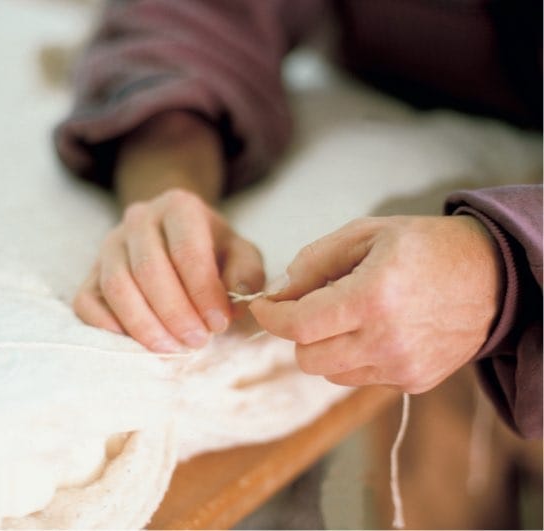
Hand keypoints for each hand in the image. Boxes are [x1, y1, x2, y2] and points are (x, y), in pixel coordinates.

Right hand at [73, 112, 263, 350]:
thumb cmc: (212, 249)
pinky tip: (134, 343)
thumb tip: (236, 299)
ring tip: (172, 348)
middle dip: (175, 313)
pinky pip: (86, 301)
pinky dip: (106, 326)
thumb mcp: (240, 251)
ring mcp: (110, 244)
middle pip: (148, 269)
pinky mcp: (91, 272)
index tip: (219, 323)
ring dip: (144, 324)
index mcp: (179, 207)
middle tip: (197, 341)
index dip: (203, 291)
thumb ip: (246, 271)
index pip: (187, 249)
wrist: (173, 233)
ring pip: (116, 285)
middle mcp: (138, 219)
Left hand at [250, 216, 502, 392]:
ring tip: (346, 316)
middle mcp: (386, 340)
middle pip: (307, 358)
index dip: (270, 317)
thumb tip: (279, 291)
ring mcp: (401, 367)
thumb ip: (314, 261)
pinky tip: (371, 331)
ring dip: (324, 346)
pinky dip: (351, 358)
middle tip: (309, 306)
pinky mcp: (413, 381)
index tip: (262, 307)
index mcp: (372, 297)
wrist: (490, 276)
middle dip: (297, 332)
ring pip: (330, 373)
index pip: (298, 325)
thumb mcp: (366, 233)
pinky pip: (359, 378)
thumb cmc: (425, 246)